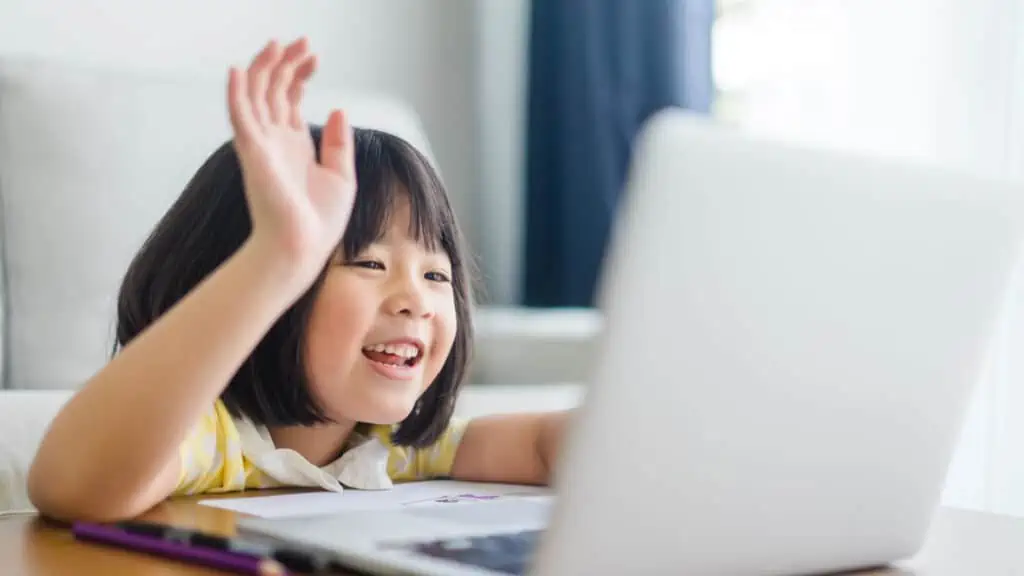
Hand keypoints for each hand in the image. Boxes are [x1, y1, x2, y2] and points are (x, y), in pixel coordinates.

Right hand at [227, 37, 356, 285]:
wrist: (303, 248)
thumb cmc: (319, 222)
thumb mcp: (341, 176)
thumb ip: (340, 143)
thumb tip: (340, 108)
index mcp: (294, 144)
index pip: (290, 98)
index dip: (299, 73)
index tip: (314, 55)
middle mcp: (274, 140)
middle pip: (273, 89)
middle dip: (285, 63)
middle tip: (302, 42)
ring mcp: (261, 144)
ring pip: (256, 94)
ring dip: (265, 67)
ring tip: (280, 44)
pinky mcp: (252, 152)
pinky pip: (239, 116)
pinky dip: (237, 92)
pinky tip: (239, 69)